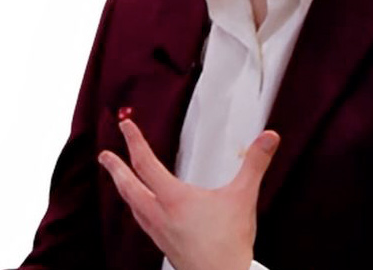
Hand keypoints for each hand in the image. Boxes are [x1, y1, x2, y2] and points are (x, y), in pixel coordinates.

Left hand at [98, 119, 278, 269]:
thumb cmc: (230, 246)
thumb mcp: (243, 198)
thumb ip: (255, 165)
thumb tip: (268, 139)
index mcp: (173, 199)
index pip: (145, 162)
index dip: (134, 140)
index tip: (124, 125)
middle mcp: (159, 215)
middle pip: (128, 186)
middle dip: (114, 168)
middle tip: (104, 156)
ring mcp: (159, 233)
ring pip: (133, 205)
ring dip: (123, 189)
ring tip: (120, 180)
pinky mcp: (164, 246)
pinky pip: (142, 222)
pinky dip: (137, 209)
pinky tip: (142, 211)